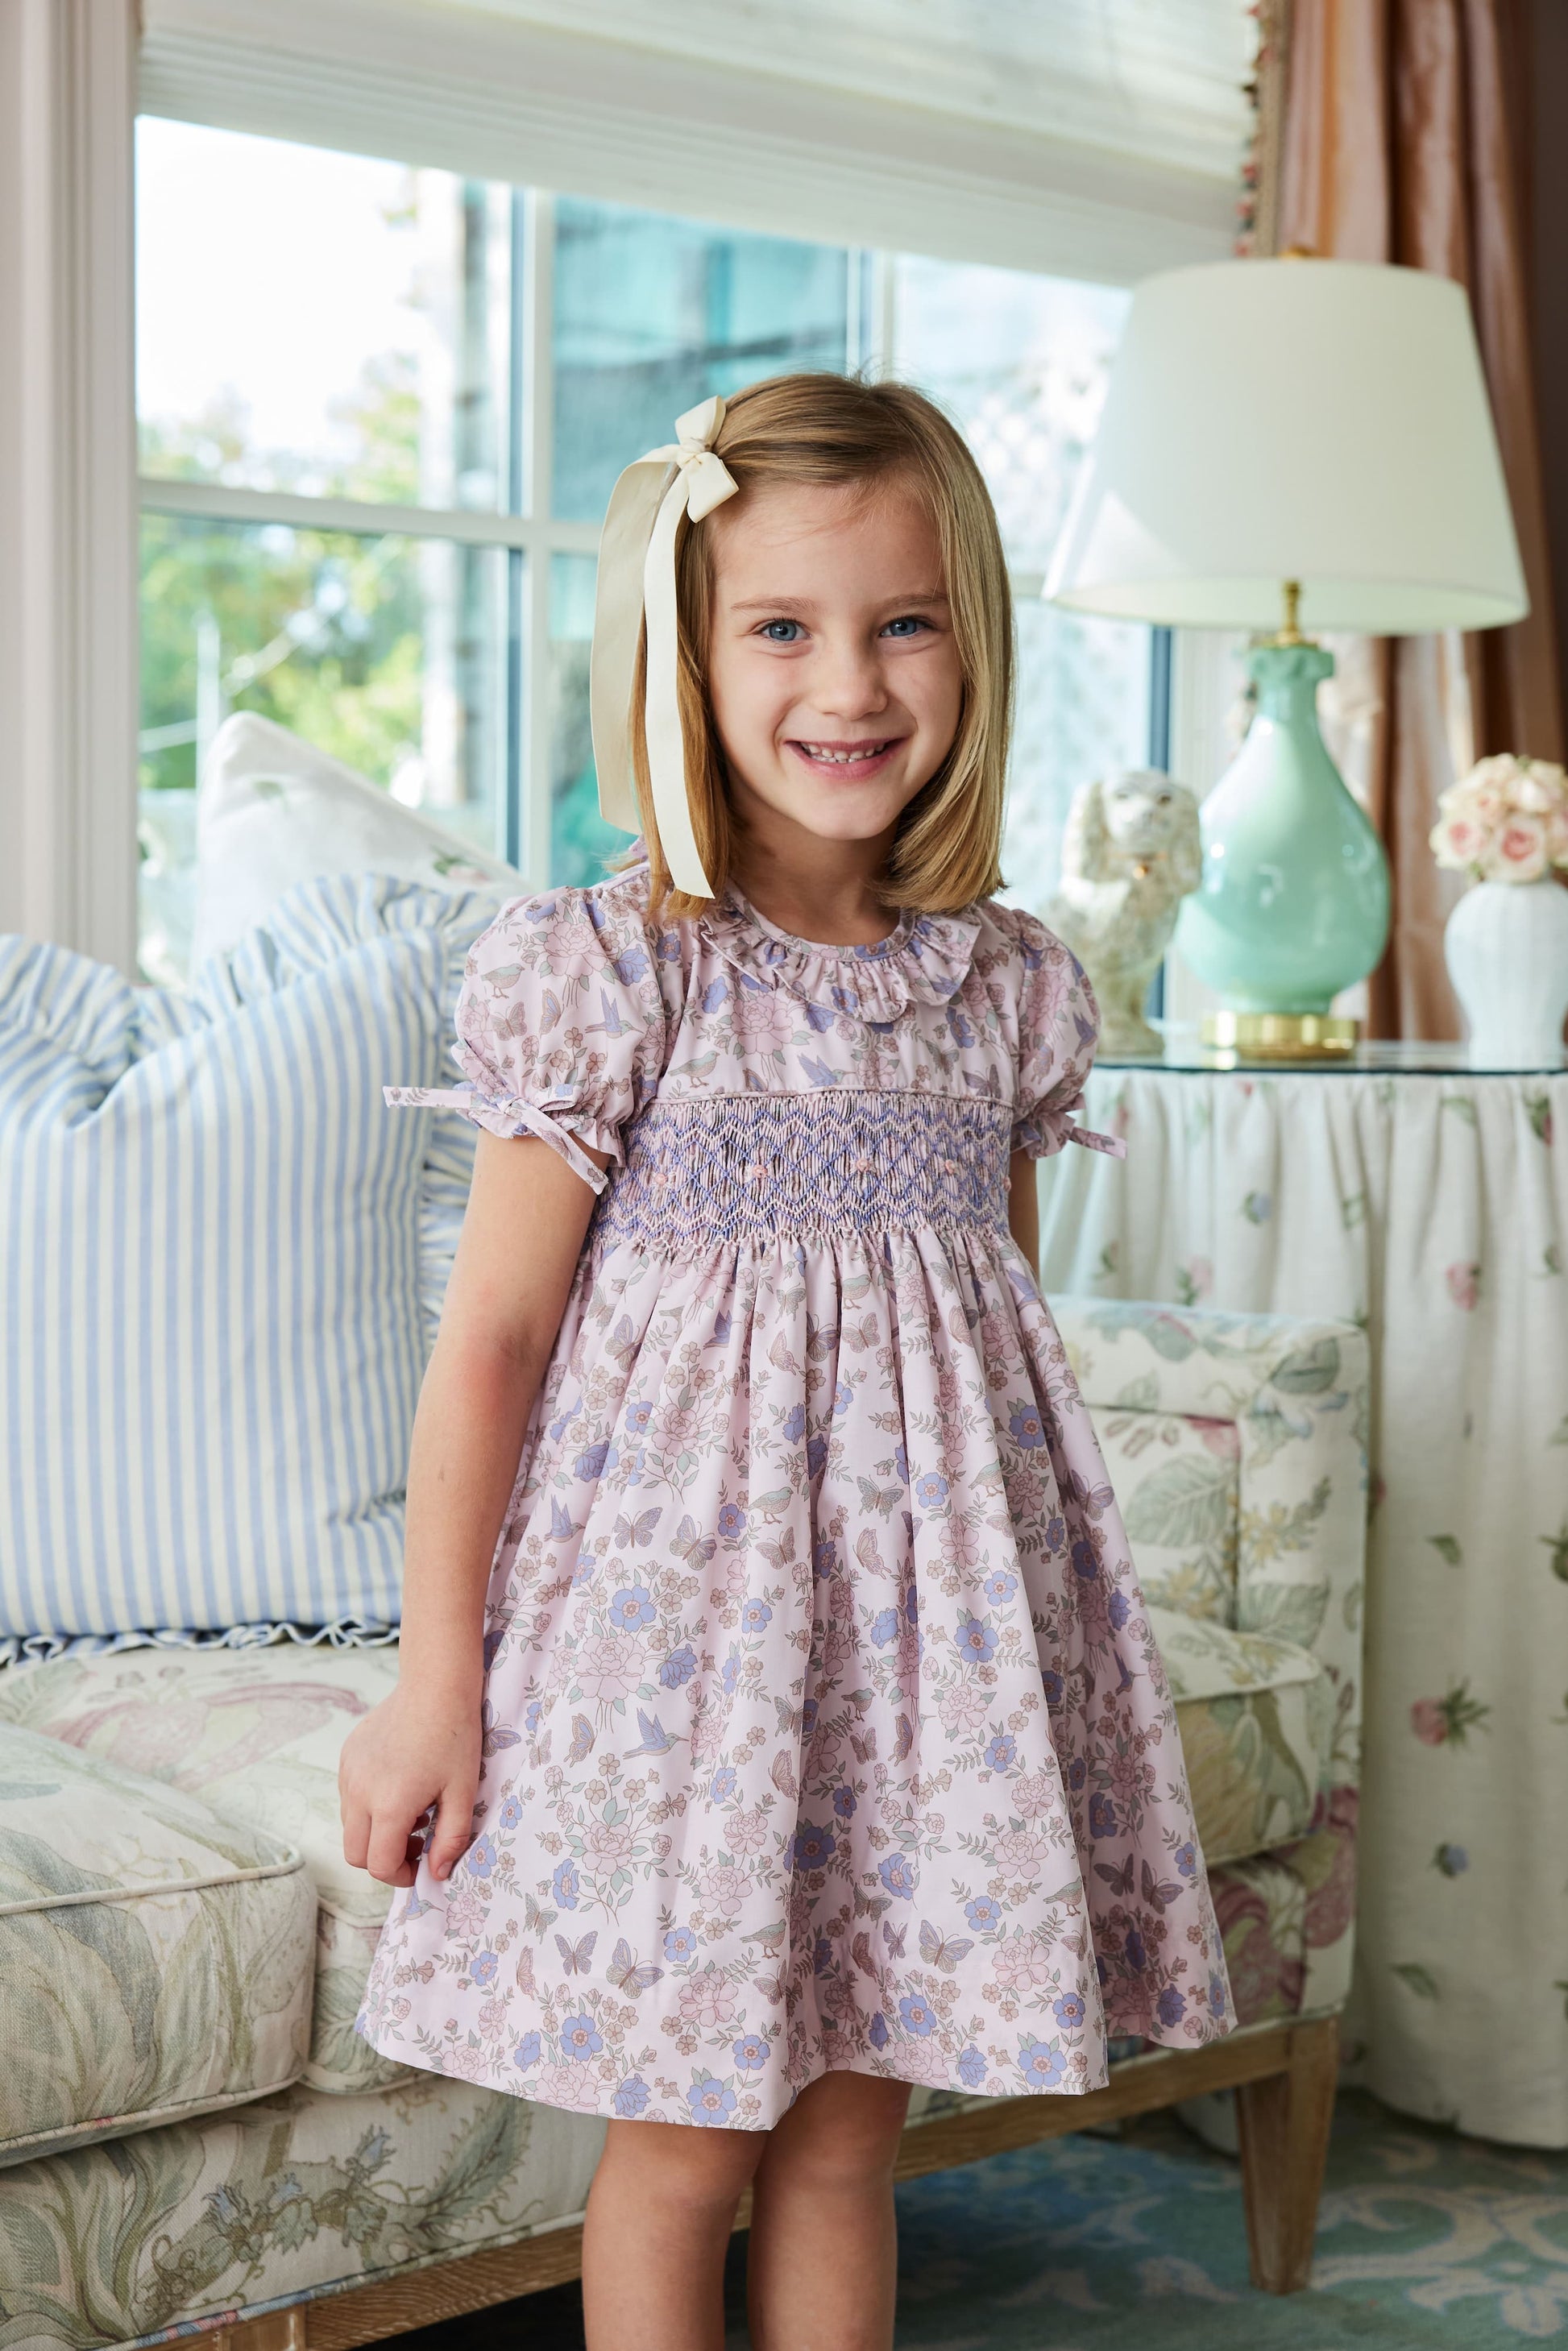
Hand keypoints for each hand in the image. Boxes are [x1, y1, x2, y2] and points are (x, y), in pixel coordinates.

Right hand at [339, 1681, 481, 1887]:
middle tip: (417, 1843)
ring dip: (376, 1833)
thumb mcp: (463, 1793)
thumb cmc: (455, 1738)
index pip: (379, 1865)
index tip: (422, 1866)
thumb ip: (450, 1840)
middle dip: (384, 1860)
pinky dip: (368, 1807)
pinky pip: (349, 1797)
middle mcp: (359, 1792)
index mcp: (389, 1805)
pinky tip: (399, 1786)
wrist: (435, 1686)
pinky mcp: (346, 1757)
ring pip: (349, 1826)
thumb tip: (437, 1874)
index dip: (401, 1876)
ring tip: (413, 1811)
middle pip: (355, 1854)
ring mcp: (348, 1773)